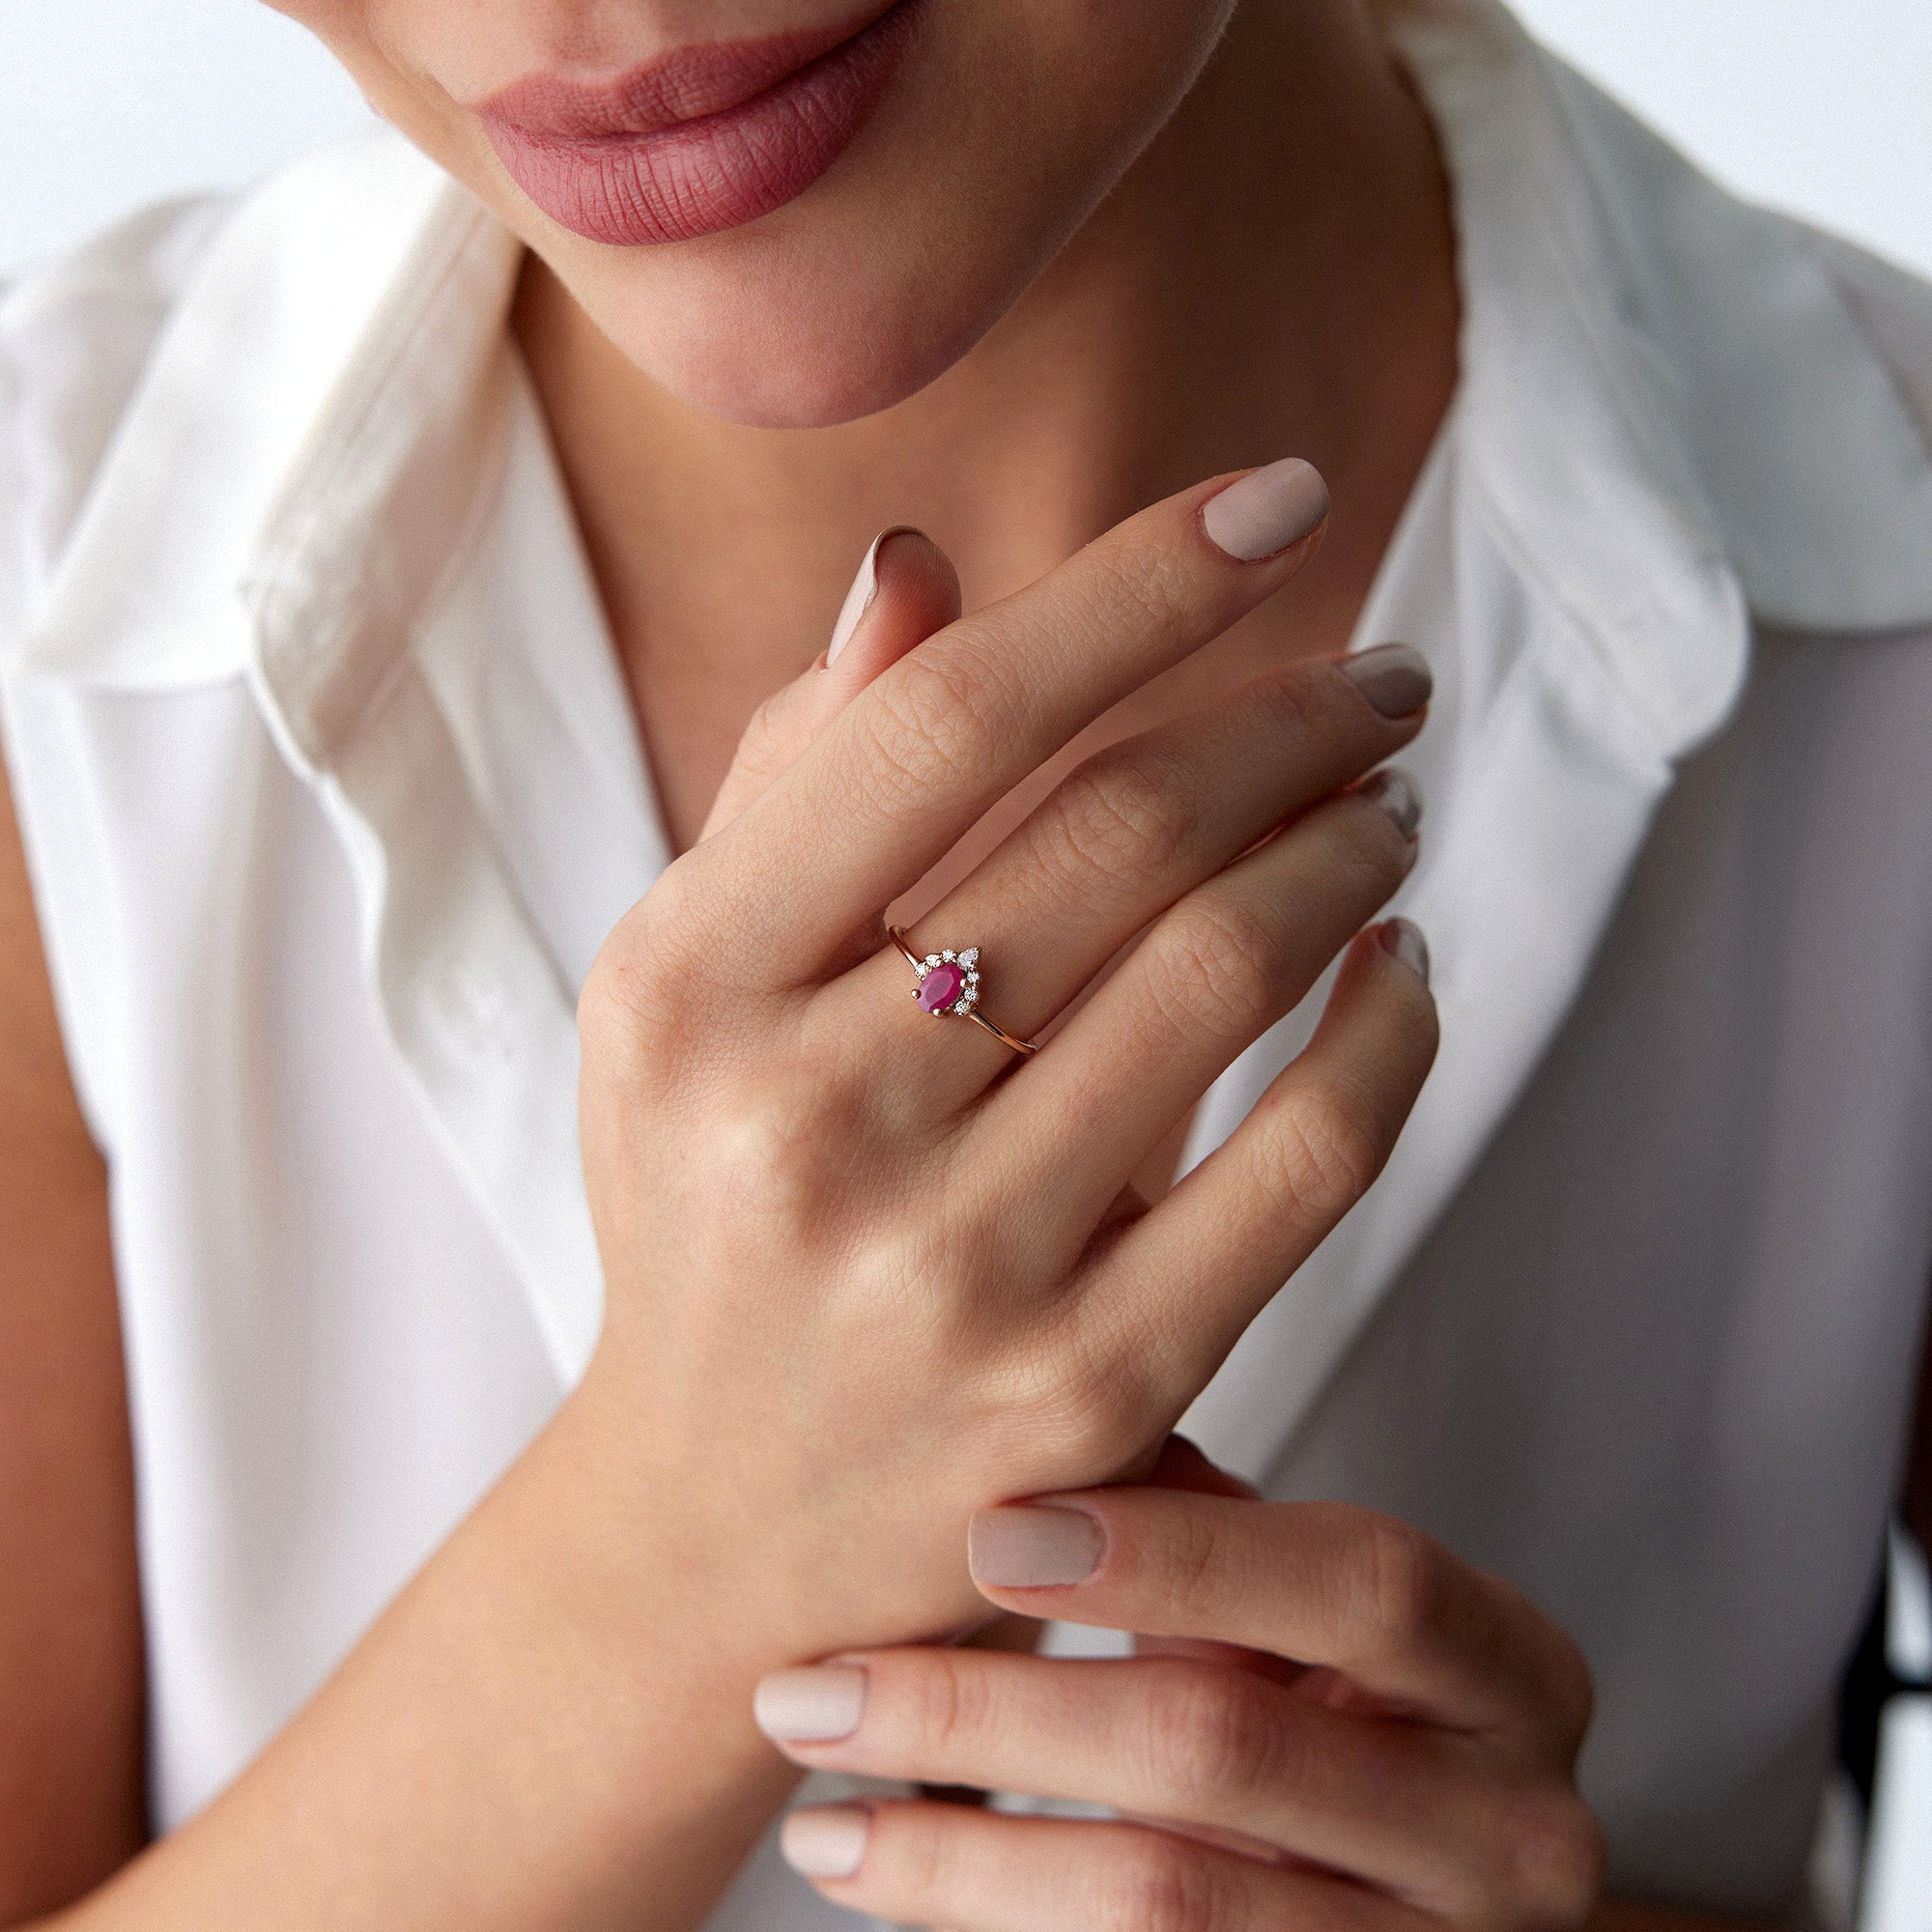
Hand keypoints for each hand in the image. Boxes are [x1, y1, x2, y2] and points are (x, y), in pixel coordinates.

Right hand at [573, 461, 1439, 1656]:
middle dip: (1289, 720)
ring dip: (1350, 846)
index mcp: (690, 988)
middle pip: (1116, 835)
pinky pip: (1308, 1161)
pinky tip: (1404, 966)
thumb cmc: (706, 1207)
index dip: (1132, 587)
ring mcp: (959, 1266)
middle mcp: (809, 1120)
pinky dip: (1391, 1032)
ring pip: (1225, 971)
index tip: (1278, 500)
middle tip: (1374, 682)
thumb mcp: (683, 990)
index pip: (945, 724)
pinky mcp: (1094, 1384)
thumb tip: (919, 567)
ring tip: (1388, 803)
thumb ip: (797, 776)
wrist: (720, 1523)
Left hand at [757, 1439, 1605, 1928]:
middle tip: (822, 1682)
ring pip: (1160, 1902)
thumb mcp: (1325, 1620)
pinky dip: (981, 1921)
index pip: (1367, 1584)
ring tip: (816, 1802)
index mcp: (1508, 1674)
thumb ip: (1213, 1526)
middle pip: (1227, 1751)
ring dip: (955, 1852)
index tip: (992, 1531)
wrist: (1443, 1919)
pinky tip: (880, 1868)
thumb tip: (1039, 1445)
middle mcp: (1502, 1829)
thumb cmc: (1365, 1730)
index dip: (1179, 1552)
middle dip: (996, 1713)